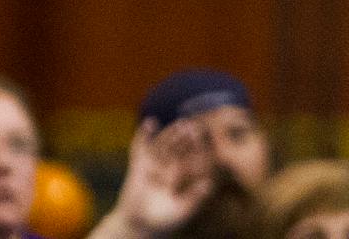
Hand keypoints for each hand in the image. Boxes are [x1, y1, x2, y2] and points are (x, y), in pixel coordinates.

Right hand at [101, 118, 214, 238]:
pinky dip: (144, 135)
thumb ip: (195, 198)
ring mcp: (155, 163)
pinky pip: (141, 147)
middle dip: (187, 137)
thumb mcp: (182, 211)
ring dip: (171, 133)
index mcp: (185, 174)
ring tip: (179, 124)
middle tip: (194, 126)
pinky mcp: (139, 163)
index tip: (206, 142)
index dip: (199, 149)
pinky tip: (150, 123)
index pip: (193, 158)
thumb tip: (209, 185)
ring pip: (164, 144)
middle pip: (180, 147)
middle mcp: (171, 165)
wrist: (139, 224)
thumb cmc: (164, 220)